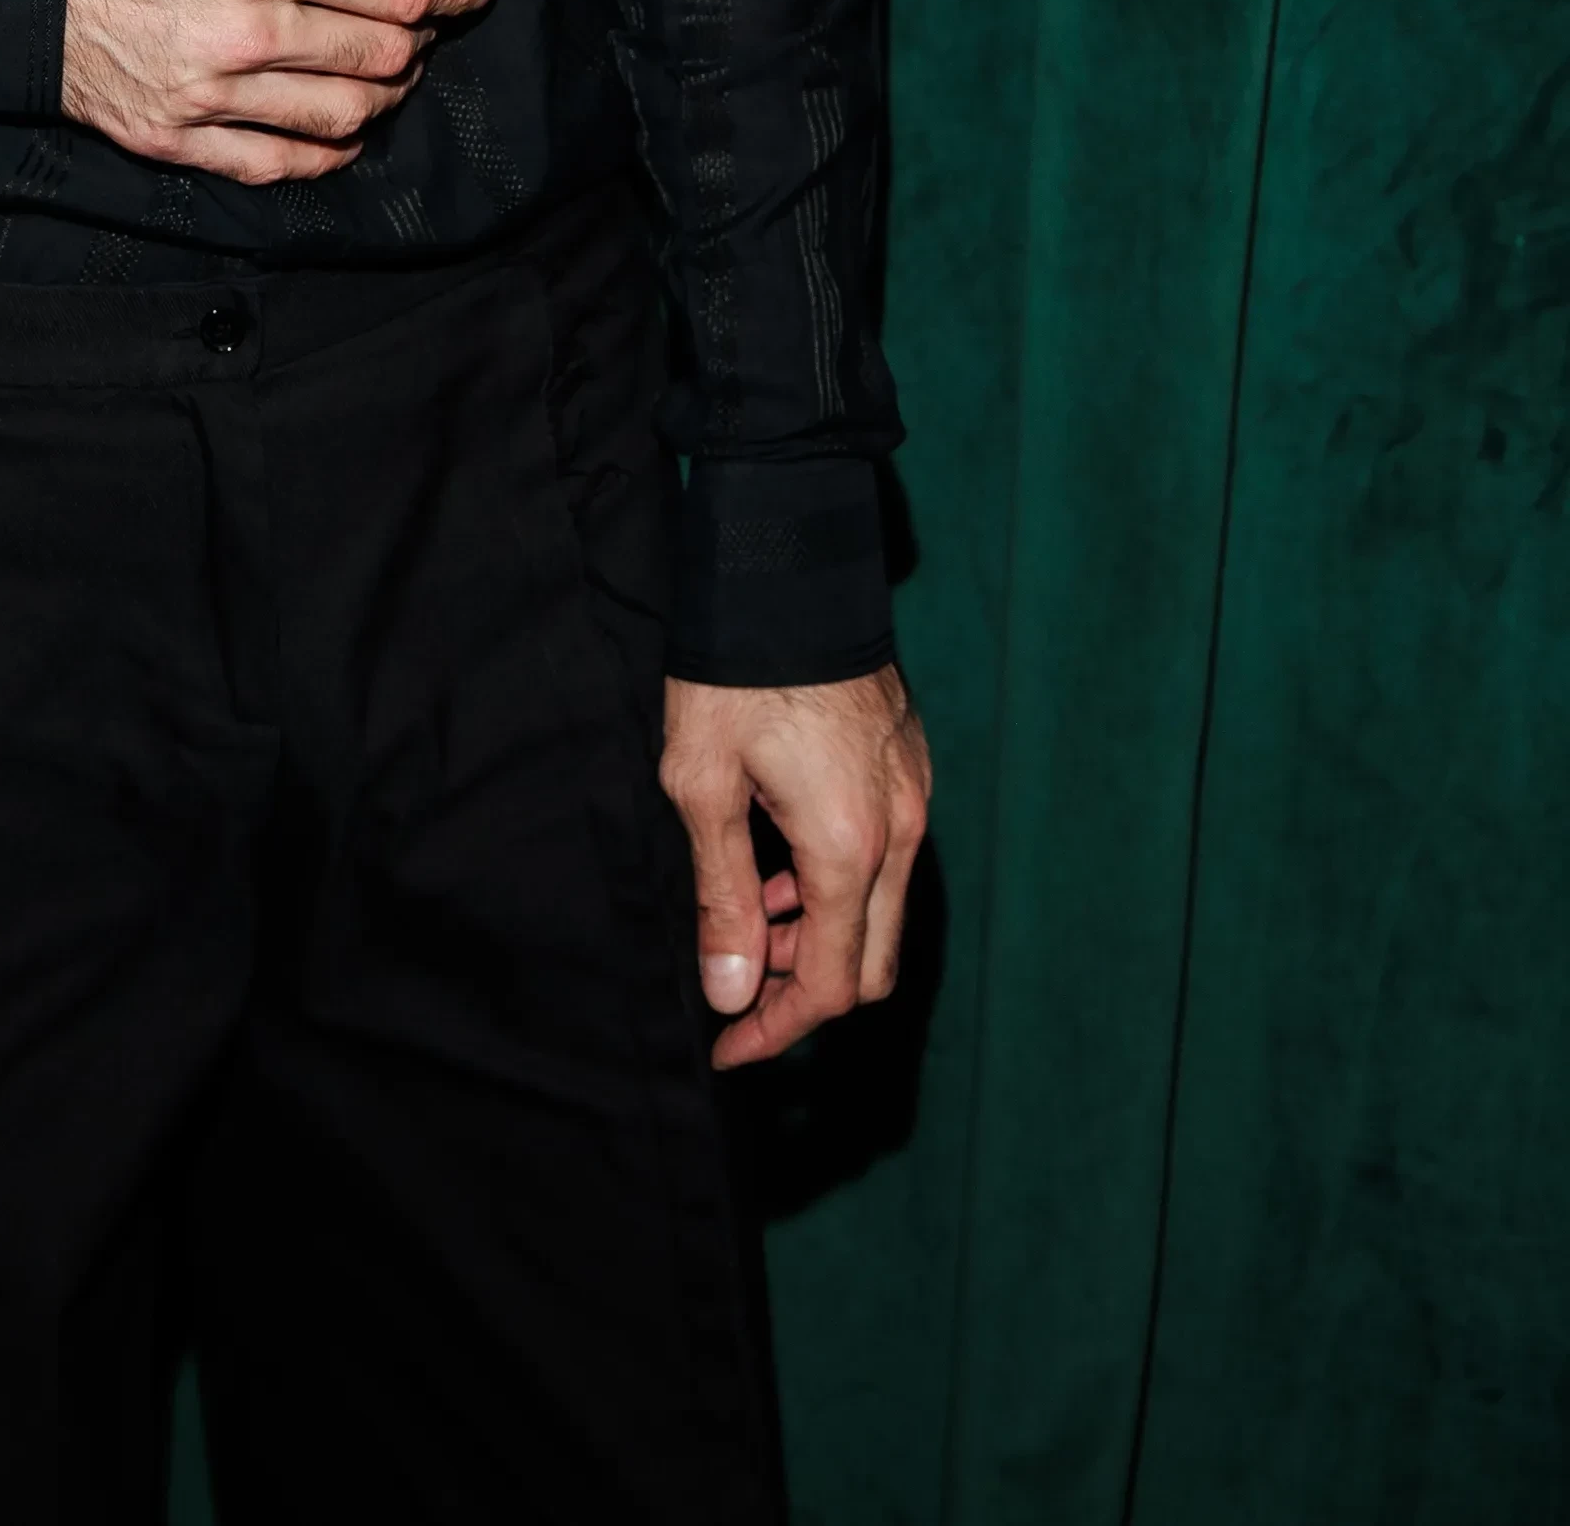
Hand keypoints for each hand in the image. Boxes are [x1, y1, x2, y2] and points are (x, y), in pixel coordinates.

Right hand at [60, 0, 495, 186]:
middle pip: (379, 56)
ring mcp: (207, 95)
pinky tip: (340, 138)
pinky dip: (323, 157)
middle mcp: (247, 34)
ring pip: (339, 117)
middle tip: (430, 19)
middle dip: (422, 38)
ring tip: (393, 72)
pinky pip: (271, 166)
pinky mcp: (169, 134)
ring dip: (384, 97)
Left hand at [660, 663, 931, 1068]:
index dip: (776, 1030)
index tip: (727, 1046)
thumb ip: (723, 896)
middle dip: (803, 991)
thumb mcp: (703, 786)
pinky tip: (784, 859)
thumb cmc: (733, 674)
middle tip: (737, 980)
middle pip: (869, 965)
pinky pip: (887, 861)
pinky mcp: (910, 770)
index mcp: (848, 848)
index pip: (829, 985)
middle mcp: (899, 833)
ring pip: (881, 914)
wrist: (788, 570)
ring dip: (820, 936)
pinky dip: (840, 886)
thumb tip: (731, 991)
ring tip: (752, 912)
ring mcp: (914, 799)